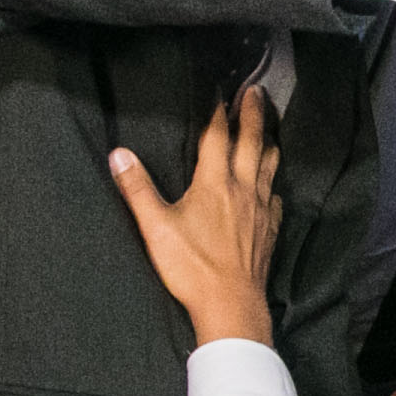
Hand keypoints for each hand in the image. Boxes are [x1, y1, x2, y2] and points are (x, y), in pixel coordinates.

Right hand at [106, 90, 281, 349]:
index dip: (218, 111)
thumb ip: (138, 189)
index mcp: (214, 183)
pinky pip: (276, 197)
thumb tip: (119, 155)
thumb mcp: (156, 228)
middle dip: (252, 113)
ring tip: (270, 129)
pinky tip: (272, 186)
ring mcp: (261, 209)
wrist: (231, 304)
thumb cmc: (192, 267)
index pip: (218, 136)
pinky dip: (274, 182)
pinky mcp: (270, 229)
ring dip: (269, 142)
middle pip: (252, 141)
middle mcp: (243, 189)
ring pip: (270, 165)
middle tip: (256, 91)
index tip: (220, 91)